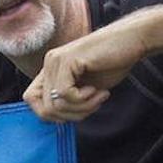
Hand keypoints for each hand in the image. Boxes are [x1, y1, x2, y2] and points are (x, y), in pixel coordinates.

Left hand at [23, 21, 147, 121]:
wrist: (132, 41)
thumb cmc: (113, 63)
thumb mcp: (87, 88)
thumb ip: (68, 101)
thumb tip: (57, 121)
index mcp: (51, 69)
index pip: (30, 99)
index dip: (50, 115)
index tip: (77, 111)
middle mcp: (49, 63)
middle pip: (44, 109)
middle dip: (71, 116)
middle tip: (93, 105)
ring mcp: (56, 60)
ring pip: (55, 105)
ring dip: (81, 109)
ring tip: (98, 97)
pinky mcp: (67, 60)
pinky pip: (66, 94)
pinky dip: (85, 100)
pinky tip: (99, 91)